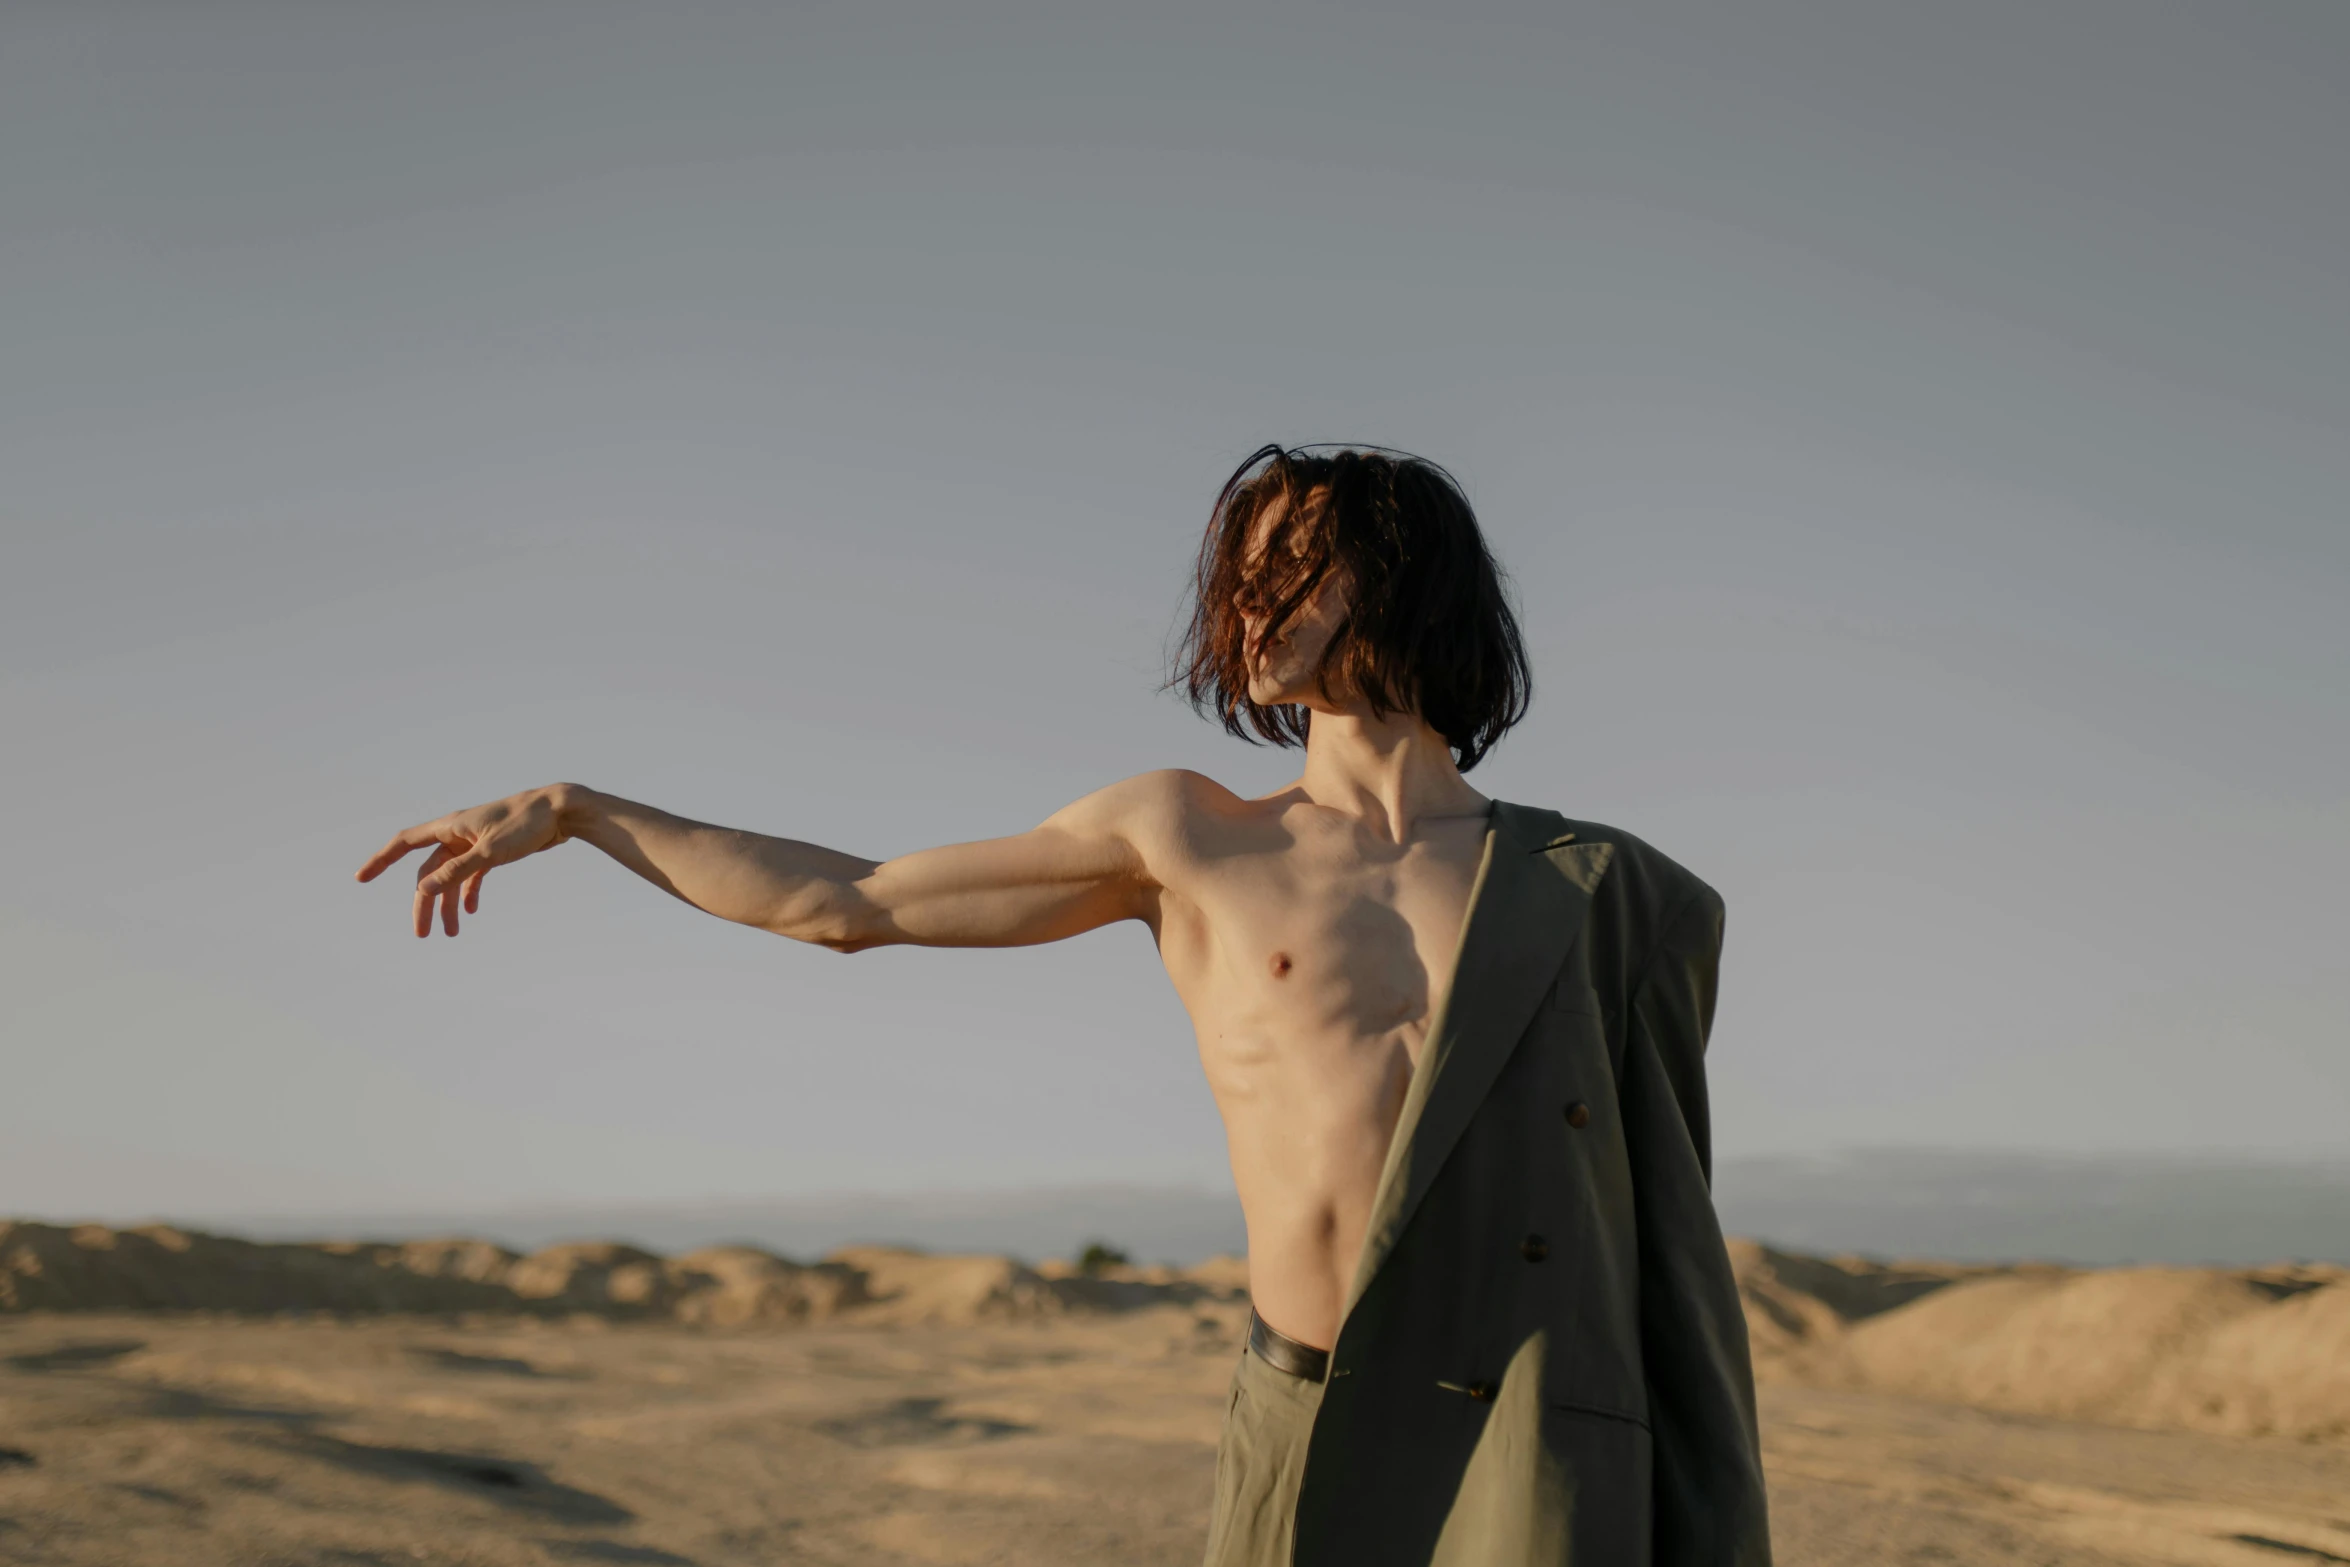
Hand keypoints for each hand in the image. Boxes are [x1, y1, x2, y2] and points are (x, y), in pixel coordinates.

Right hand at [355, 786, 575, 936]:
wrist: (561, 811)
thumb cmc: (526, 824)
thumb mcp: (490, 852)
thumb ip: (456, 871)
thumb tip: (423, 890)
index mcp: (450, 826)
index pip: (405, 843)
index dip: (381, 860)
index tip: (361, 878)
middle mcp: (458, 833)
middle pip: (430, 871)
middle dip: (425, 902)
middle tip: (422, 933)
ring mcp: (475, 842)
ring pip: (451, 876)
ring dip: (449, 903)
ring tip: (451, 932)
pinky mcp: (493, 850)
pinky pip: (472, 874)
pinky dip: (469, 892)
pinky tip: (471, 911)